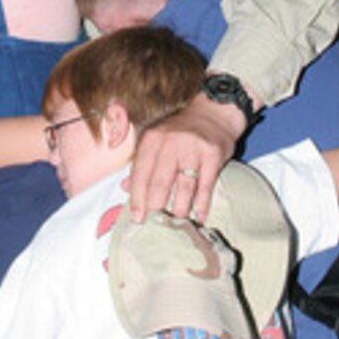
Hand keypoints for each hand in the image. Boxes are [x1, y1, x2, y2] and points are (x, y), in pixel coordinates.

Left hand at [129, 93, 245, 221]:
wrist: (213, 112)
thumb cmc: (179, 131)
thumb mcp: (156, 141)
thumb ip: (141, 164)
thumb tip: (124, 188)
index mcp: (152, 140)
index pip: (140, 174)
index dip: (137, 198)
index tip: (137, 218)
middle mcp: (170, 143)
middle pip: (160, 182)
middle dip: (156, 207)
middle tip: (156, 227)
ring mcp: (193, 149)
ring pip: (183, 186)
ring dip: (180, 209)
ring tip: (177, 226)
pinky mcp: (213, 155)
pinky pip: (206, 185)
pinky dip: (202, 203)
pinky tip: (200, 216)